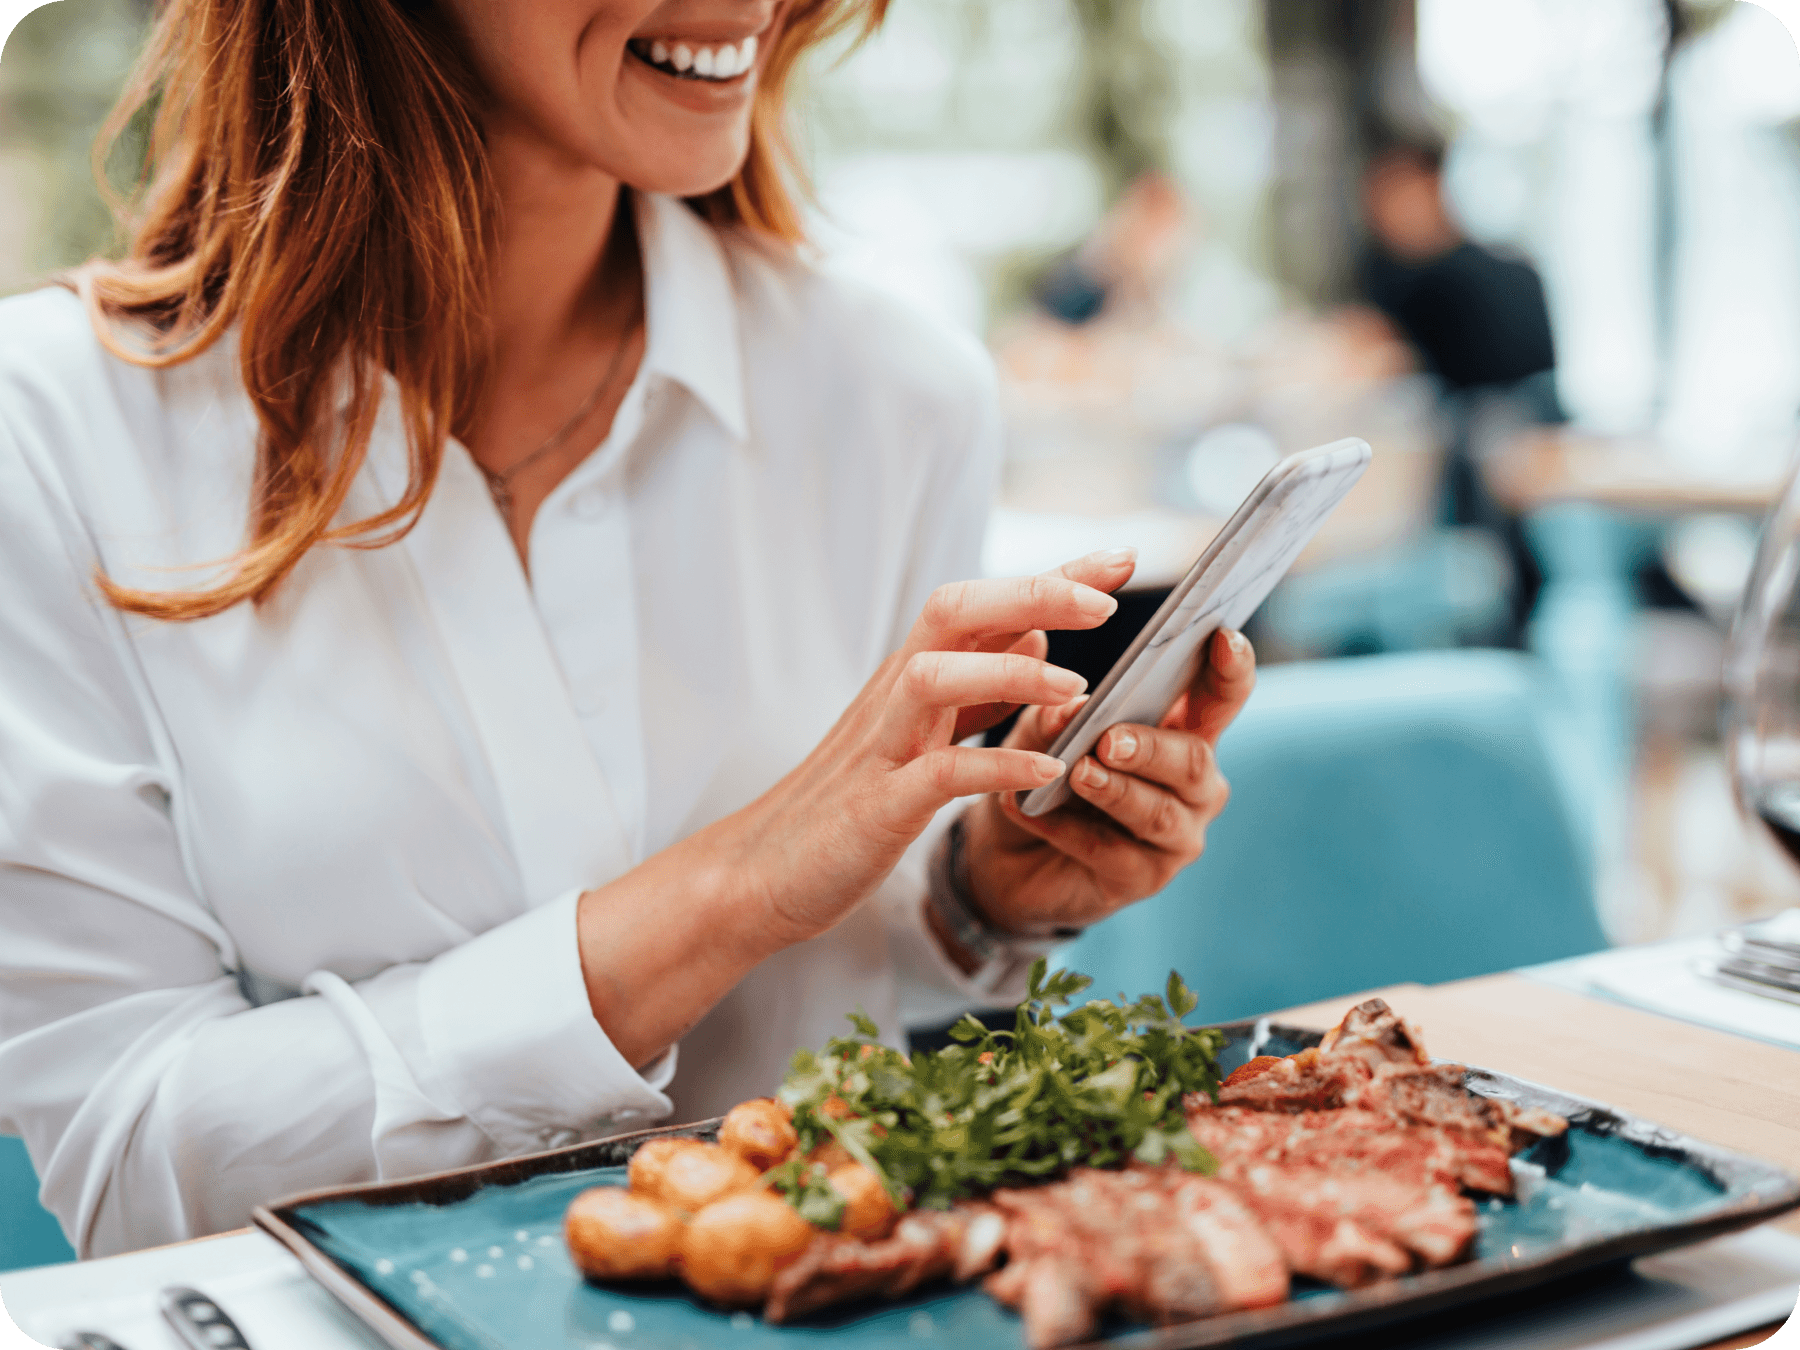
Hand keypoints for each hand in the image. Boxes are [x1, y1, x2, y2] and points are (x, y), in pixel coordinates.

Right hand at [728, 549, 1140, 945]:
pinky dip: (994, 764)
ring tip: (1079, 689)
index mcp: (913, 678)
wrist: (765, 872)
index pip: (985, 604)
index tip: (1123, 557)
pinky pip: (938, 773)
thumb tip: (1038, 637)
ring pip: (937, 677)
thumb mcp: (920, 736)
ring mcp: (882, 747)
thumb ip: (978, 687)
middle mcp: (896, 697)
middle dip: (1032, 594)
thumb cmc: (846, 805)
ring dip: (1010, 675)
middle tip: (1107, 600)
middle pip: (955, 611)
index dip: (1054, 577)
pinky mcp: (876, 805)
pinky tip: (1046, 770)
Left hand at [958, 624, 1256, 941]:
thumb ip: (1055, 714)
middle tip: (1108, 739)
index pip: (1221, 696)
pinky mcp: (1145, 878)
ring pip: (1160, 813)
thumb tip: (1074, 703)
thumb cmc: (1040, 775)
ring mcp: (1176, 835)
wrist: (1006, 854)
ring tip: (1078, 774)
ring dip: (1117, 791)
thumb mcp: (1037, 733)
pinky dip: (1073, 831)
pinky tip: (1038, 814)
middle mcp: (1194, 784)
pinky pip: (1116, 854)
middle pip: (1192, 760)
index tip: (1222, 637)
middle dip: (1151, 747)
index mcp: (1181, 731)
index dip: (1230, 669)